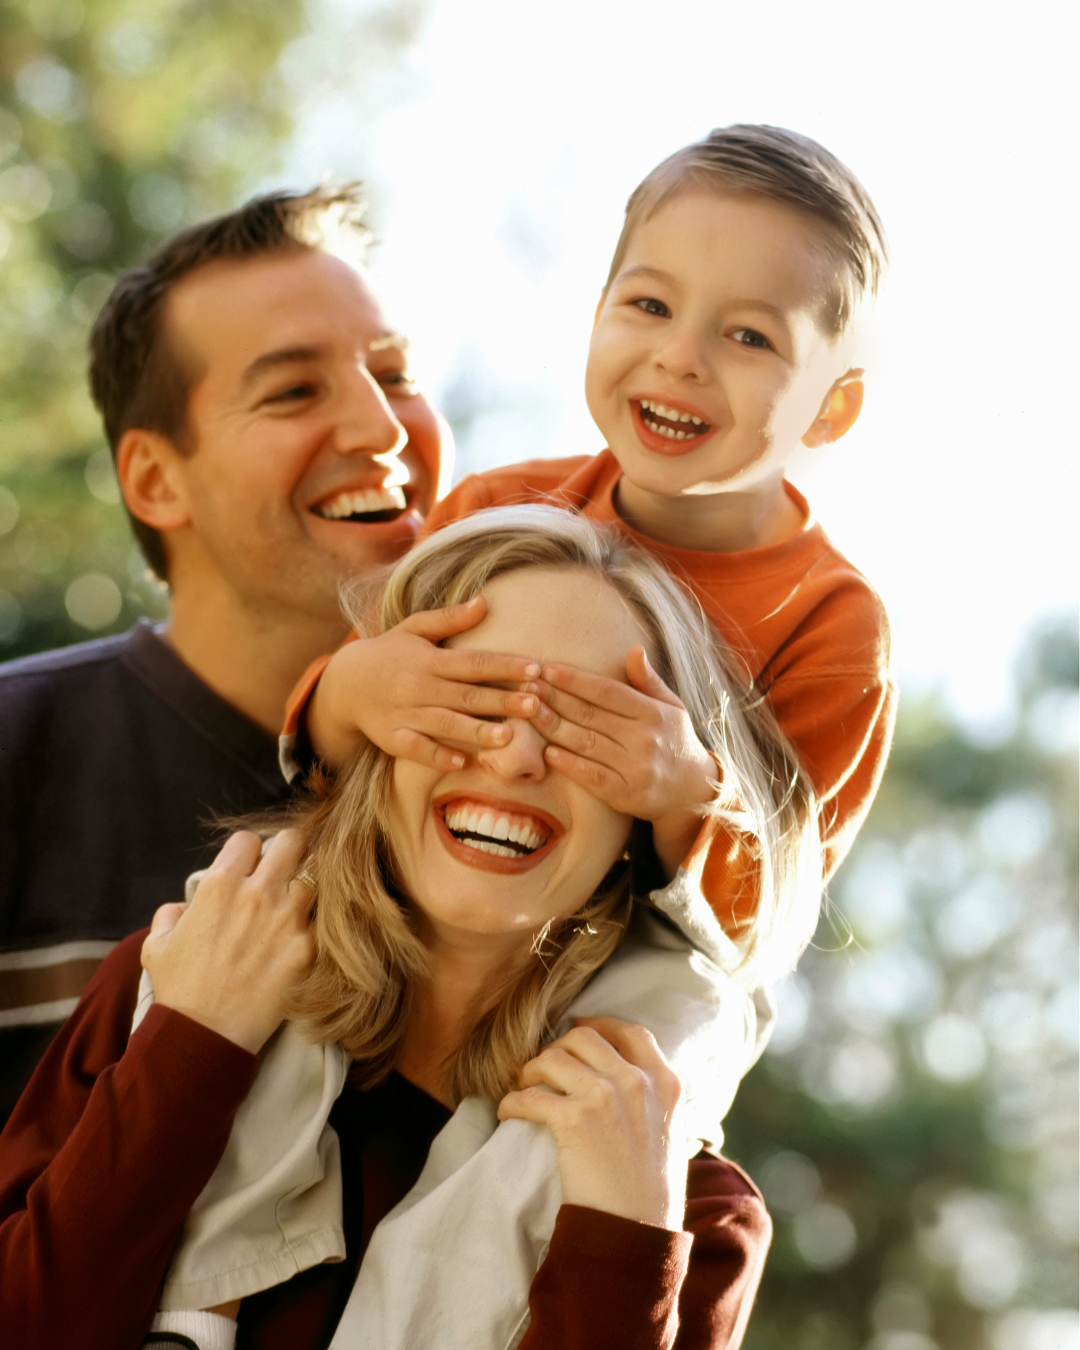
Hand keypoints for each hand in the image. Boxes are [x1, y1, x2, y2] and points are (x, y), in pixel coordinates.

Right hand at [140, 830, 315, 1053]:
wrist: (205, 1035)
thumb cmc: (179, 990)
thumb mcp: (156, 944)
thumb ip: (172, 913)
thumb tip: (186, 906)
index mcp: (220, 885)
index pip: (249, 840)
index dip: (248, 854)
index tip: (248, 871)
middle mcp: (257, 894)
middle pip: (294, 842)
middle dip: (289, 854)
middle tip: (285, 874)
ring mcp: (287, 919)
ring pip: (315, 878)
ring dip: (305, 890)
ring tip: (294, 909)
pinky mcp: (308, 948)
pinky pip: (322, 920)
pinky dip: (315, 927)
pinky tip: (304, 940)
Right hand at [308, 597, 541, 770]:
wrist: (344, 683)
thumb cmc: (390, 652)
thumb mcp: (414, 628)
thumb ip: (450, 618)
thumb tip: (485, 601)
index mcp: (429, 659)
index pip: (473, 662)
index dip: (504, 666)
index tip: (535, 668)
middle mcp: (419, 687)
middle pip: (466, 695)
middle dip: (502, 701)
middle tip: (536, 704)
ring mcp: (406, 715)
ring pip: (446, 724)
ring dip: (477, 731)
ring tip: (509, 737)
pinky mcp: (393, 739)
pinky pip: (417, 750)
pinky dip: (438, 756)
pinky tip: (464, 762)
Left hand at [498, 1017, 686, 1228]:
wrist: (637, 1233)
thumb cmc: (651, 1192)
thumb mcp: (670, 1133)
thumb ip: (651, 1099)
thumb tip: (622, 1076)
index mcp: (666, 1082)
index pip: (631, 1032)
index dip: (600, 1026)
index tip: (579, 1030)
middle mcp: (637, 1081)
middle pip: (584, 1036)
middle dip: (558, 1048)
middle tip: (544, 1069)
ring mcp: (605, 1096)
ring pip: (552, 1057)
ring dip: (531, 1070)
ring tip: (524, 1087)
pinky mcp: (574, 1119)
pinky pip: (529, 1094)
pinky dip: (512, 1101)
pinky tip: (509, 1111)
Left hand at [532, 647, 716, 876]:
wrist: (694, 791)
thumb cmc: (675, 741)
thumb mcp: (671, 707)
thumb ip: (649, 680)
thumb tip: (634, 650)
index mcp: (653, 713)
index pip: (607, 691)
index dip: (574, 680)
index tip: (547, 669)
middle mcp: (645, 739)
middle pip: (590, 715)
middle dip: (555, 699)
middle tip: (526, 686)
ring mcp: (636, 769)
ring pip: (586, 744)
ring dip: (553, 727)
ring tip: (529, 712)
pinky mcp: (627, 795)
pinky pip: (592, 777)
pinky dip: (568, 764)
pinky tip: (547, 751)